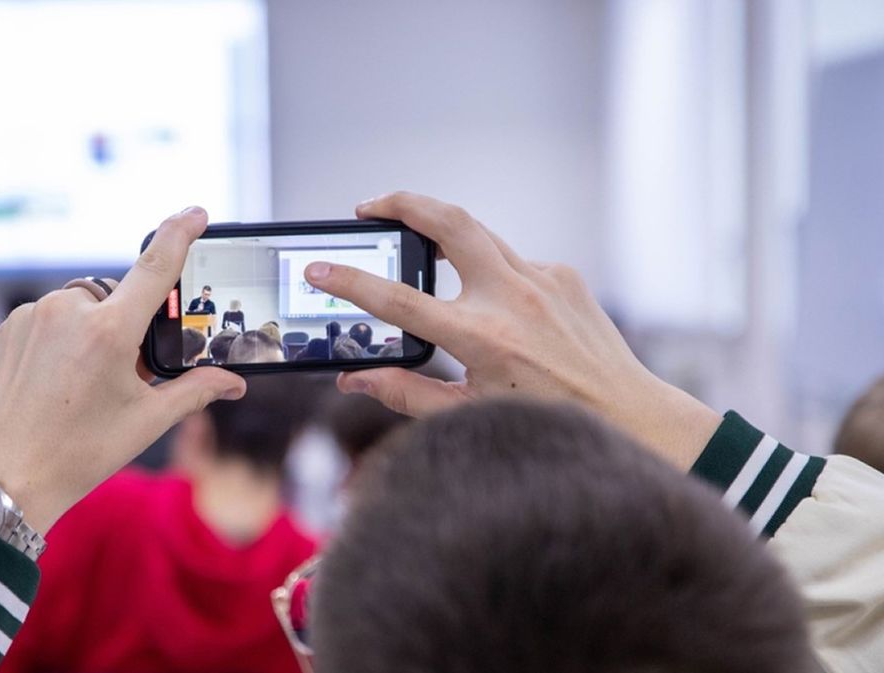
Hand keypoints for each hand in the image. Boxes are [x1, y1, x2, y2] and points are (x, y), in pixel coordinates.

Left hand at [0, 207, 246, 533]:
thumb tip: (233, 383)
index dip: (180, 233)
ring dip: (90, 332)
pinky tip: (53, 384)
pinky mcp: (6, 329)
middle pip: (115, 294)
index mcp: (109, 331)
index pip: (156, 265)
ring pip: (78, 307)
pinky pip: (45, 319)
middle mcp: (68, 312)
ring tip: (80, 386)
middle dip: (126, 322)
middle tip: (123, 371)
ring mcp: (31, 317)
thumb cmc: (74, 455)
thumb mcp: (143, 422)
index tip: (196, 213)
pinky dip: (58, 341)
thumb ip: (193, 392)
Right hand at [305, 192, 720, 470]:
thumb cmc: (546, 421)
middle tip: (368, 207)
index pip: (399, 300)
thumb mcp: (468, 413)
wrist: (628, 413)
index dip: (351, 283)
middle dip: (401, 202)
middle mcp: (512, 298)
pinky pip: (512, 260)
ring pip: (478, 233)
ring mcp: (542, 279)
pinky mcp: (563, 275)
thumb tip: (355, 380)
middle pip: (447, 221)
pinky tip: (488, 301)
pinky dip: (488, 271)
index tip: (320, 269)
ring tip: (412, 236)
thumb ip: (405, 394)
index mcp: (482, 338)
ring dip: (439, 229)